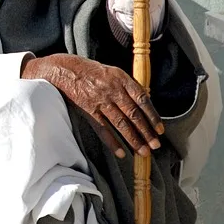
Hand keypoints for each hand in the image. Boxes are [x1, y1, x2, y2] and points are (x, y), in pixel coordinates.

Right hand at [22, 54, 163, 157]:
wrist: (63, 69)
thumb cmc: (89, 70)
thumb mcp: (110, 71)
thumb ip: (126, 86)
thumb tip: (144, 104)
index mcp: (120, 78)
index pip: (142, 99)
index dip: (153, 116)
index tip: (160, 130)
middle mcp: (111, 89)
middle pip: (133, 114)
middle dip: (146, 132)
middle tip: (156, 146)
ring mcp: (99, 101)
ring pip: (121, 124)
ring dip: (133, 140)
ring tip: (143, 152)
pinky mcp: (88, 110)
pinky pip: (103, 130)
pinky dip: (112, 142)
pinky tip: (121, 153)